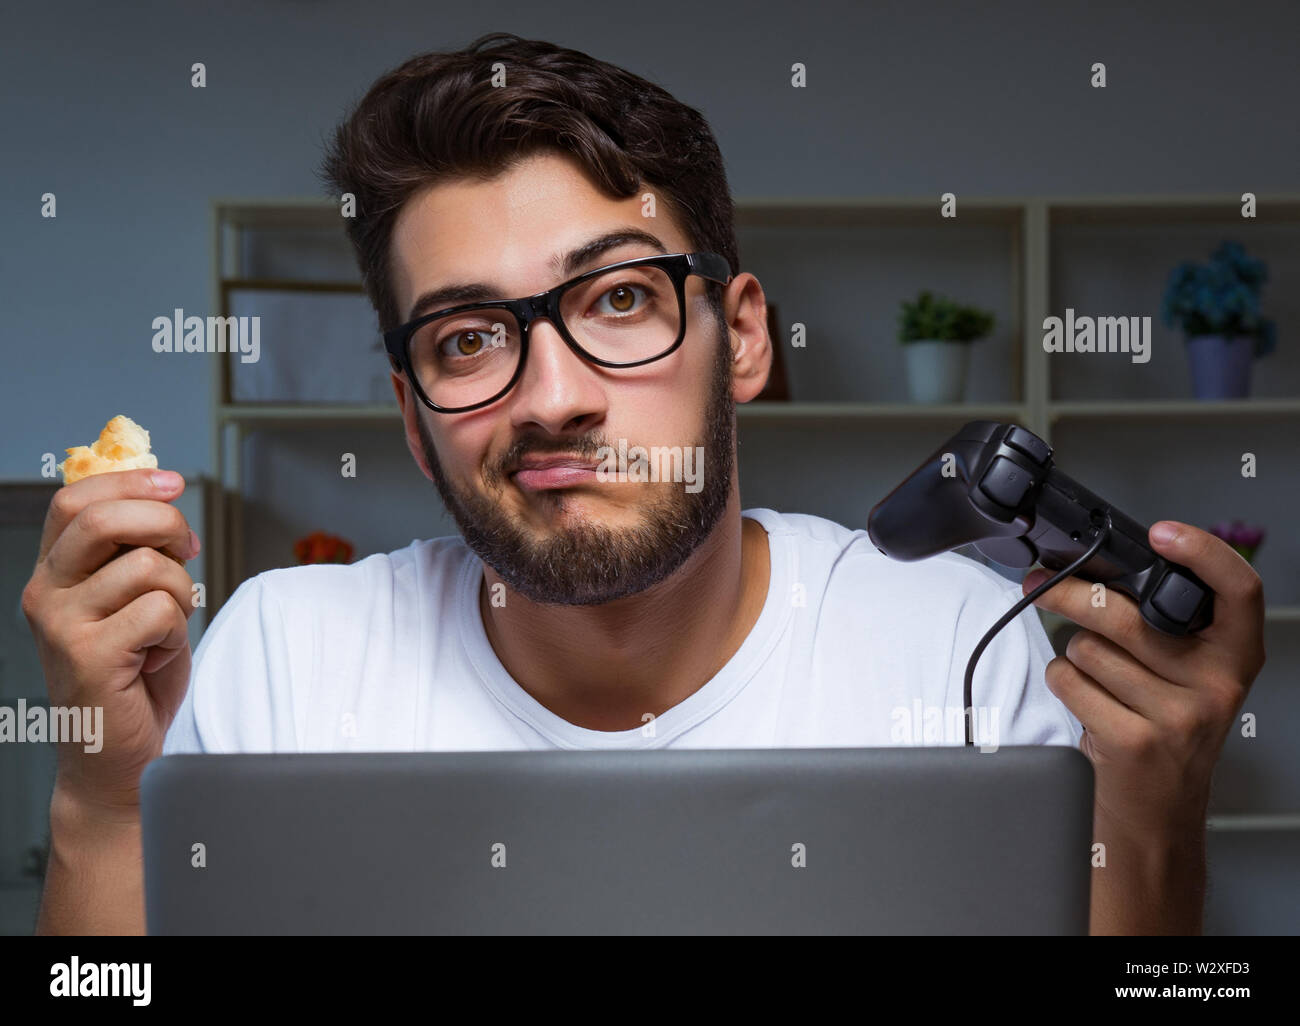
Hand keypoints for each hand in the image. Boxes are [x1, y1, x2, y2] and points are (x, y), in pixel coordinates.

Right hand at [21, 469, 200, 814]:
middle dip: (165, 524)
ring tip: (164, 628)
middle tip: (187, 551)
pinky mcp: (86, 655)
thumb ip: (139, 552)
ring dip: (179, 592)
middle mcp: (46, 593)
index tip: (174, 482)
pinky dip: (176, 630)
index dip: (130, 481)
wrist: (117, 758)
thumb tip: (166, 497)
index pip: (76, 499)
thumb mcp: (136, 600)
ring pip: (146, 566)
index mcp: (55, 573)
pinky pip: (159, 610)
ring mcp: (60, 624)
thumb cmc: (135, 679)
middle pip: (104, 519)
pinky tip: (156, 656)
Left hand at [1023, 520, 1264, 838]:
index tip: (1164, 532)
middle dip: (1066, 593)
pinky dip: (1061, 683)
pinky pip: (1069, 682)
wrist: (1158, 810)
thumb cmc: (1163, 727)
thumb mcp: (1183, 674)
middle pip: (1123, 612)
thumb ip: (1160, 625)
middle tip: (1041, 582)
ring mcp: (1178, 715)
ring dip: (1072, 655)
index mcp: (1234, 655)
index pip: (1240, 589)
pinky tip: (1086, 701)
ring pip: (1087, 647)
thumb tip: (1092, 569)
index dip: (1205, 552)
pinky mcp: (1135, 740)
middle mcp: (1216, 683)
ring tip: (1096, 678)